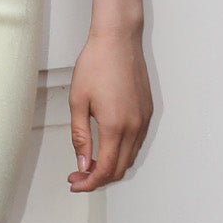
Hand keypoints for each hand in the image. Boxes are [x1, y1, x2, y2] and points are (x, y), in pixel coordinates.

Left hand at [67, 28, 152, 192]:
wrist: (118, 40)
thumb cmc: (96, 64)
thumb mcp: (78, 101)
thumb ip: (80, 136)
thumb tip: (83, 162)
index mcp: (115, 126)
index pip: (105, 169)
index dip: (88, 182)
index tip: (75, 183)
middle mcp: (134, 126)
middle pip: (120, 169)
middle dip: (98, 178)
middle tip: (78, 175)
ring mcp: (143, 119)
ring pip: (130, 157)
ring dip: (111, 166)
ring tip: (90, 162)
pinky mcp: (147, 112)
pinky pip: (137, 142)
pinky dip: (123, 152)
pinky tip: (107, 146)